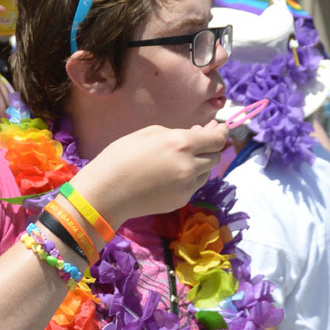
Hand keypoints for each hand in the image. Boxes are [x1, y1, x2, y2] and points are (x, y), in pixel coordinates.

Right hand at [76, 121, 227, 224]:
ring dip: (200, 164)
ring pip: (207, 172)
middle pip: (215, 156)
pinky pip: (194, 186)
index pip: (216, 139)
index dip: (222, 133)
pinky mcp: (182, 201)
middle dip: (210, 149)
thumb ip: (178, 132)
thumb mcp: (149, 133)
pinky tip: (169, 176)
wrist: (107, 192)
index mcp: (182, 143)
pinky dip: (189, 178)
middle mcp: (190, 165)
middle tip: (196, 143)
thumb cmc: (121, 156)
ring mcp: (188, 186)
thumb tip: (200, 132)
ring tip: (179, 160)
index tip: (221, 129)